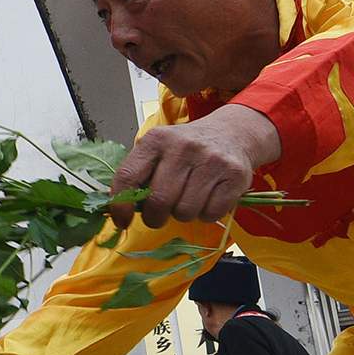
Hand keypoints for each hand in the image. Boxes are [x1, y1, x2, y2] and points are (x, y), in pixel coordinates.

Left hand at [108, 105, 281, 227]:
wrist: (232, 133)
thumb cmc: (187, 148)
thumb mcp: (159, 149)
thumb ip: (139, 174)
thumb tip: (119, 210)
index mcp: (156, 140)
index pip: (127, 176)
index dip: (120, 206)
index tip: (121, 221)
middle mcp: (183, 147)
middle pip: (159, 201)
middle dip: (155, 217)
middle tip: (159, 215)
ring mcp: (211, 161)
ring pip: (185, 212)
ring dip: (182, 215)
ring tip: (187, 199)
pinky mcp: (234, 176)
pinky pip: (211, 214)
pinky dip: (206, 215)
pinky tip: (207, 198)